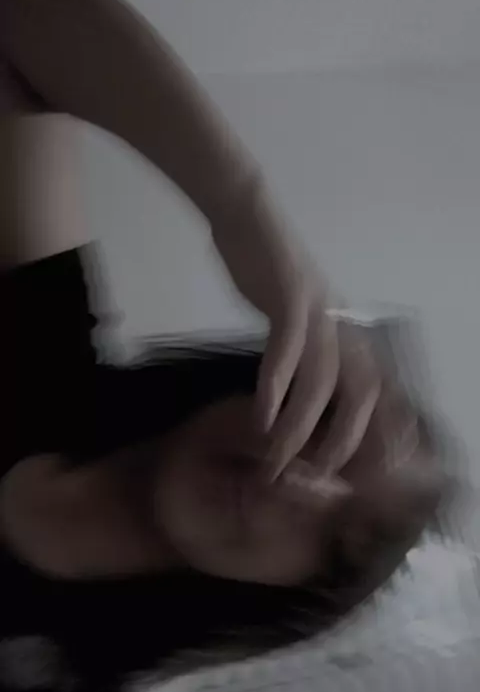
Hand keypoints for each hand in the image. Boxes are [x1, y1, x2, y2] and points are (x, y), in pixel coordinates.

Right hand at [212, 186, 380, 479]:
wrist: (247, 216)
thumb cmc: (269, 271)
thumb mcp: (298, 318)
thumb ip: (308, 353)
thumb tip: (304, 396)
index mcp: (349, 330)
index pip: (382, 386)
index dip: (392, 427)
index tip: (387, 467)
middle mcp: (344, 323)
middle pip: (363, 391)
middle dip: (346, 439)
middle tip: (318, 476)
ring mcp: (319, 309)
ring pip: (321, 379)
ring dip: (301, 425)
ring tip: (277, 458)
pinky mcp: (290, 295)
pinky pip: (287, 348)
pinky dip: (276, 386)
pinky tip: (261, 416)